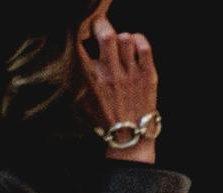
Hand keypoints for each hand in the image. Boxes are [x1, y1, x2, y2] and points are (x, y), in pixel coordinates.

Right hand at [80, 16, 157, 163]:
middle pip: (106, 35)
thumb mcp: (82, 100)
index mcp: (92, 79)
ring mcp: (131, 74)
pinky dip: (138, 40)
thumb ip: (77, 78)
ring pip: (125, 38)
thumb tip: (73, 60)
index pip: (82, 46)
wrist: (130, 135)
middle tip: (100, 30)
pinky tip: (134, 45)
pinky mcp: (148, 75)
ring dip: (120, 37)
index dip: (82, 35)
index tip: (83, 36)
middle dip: (101, 26)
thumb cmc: (104, 117)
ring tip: (119, 44)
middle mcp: (111, 73)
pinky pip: (144, 46)